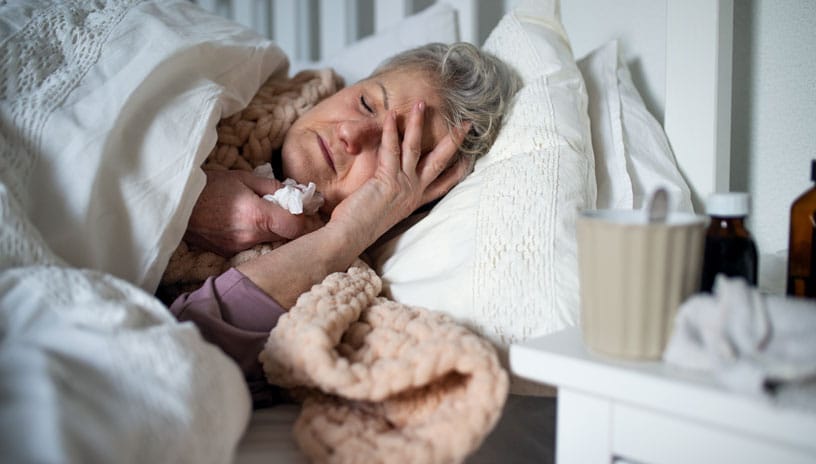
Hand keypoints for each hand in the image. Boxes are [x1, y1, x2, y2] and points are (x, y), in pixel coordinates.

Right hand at [185, 169, 323, 255]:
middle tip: (286, 209)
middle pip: (286, 238)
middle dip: (290, 224)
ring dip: (273, 231)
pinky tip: (246, 224)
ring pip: (270, 243)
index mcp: (257, 217)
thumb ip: (273, 186)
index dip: (305, 218)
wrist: (174, 203)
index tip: (303, 208)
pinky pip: (252, 246)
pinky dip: (256, 236)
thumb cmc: (208, 186)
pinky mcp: (228, 254)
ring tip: (262, 215)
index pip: (297, 227)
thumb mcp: (243, 178)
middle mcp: (250, 237)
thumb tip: (297, 193)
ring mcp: (238, 248)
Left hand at [328, 101, 471, 248]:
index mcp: (414, 202)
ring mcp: (403, 185)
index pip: (443, 185)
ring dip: (418, 124)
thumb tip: (386, 187)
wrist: (349, 238)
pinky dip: (391, 131)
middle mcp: (413, 193)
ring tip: (421, 103)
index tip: (469, 158)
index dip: (458, 170)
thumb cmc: (360, 228)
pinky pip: (391, 149)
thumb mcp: (383, 210)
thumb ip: (390, 197)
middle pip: (440, 162)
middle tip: (467, 124)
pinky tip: (392, 114)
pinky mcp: (387, 180)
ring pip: (416, 148)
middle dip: (454, 142)